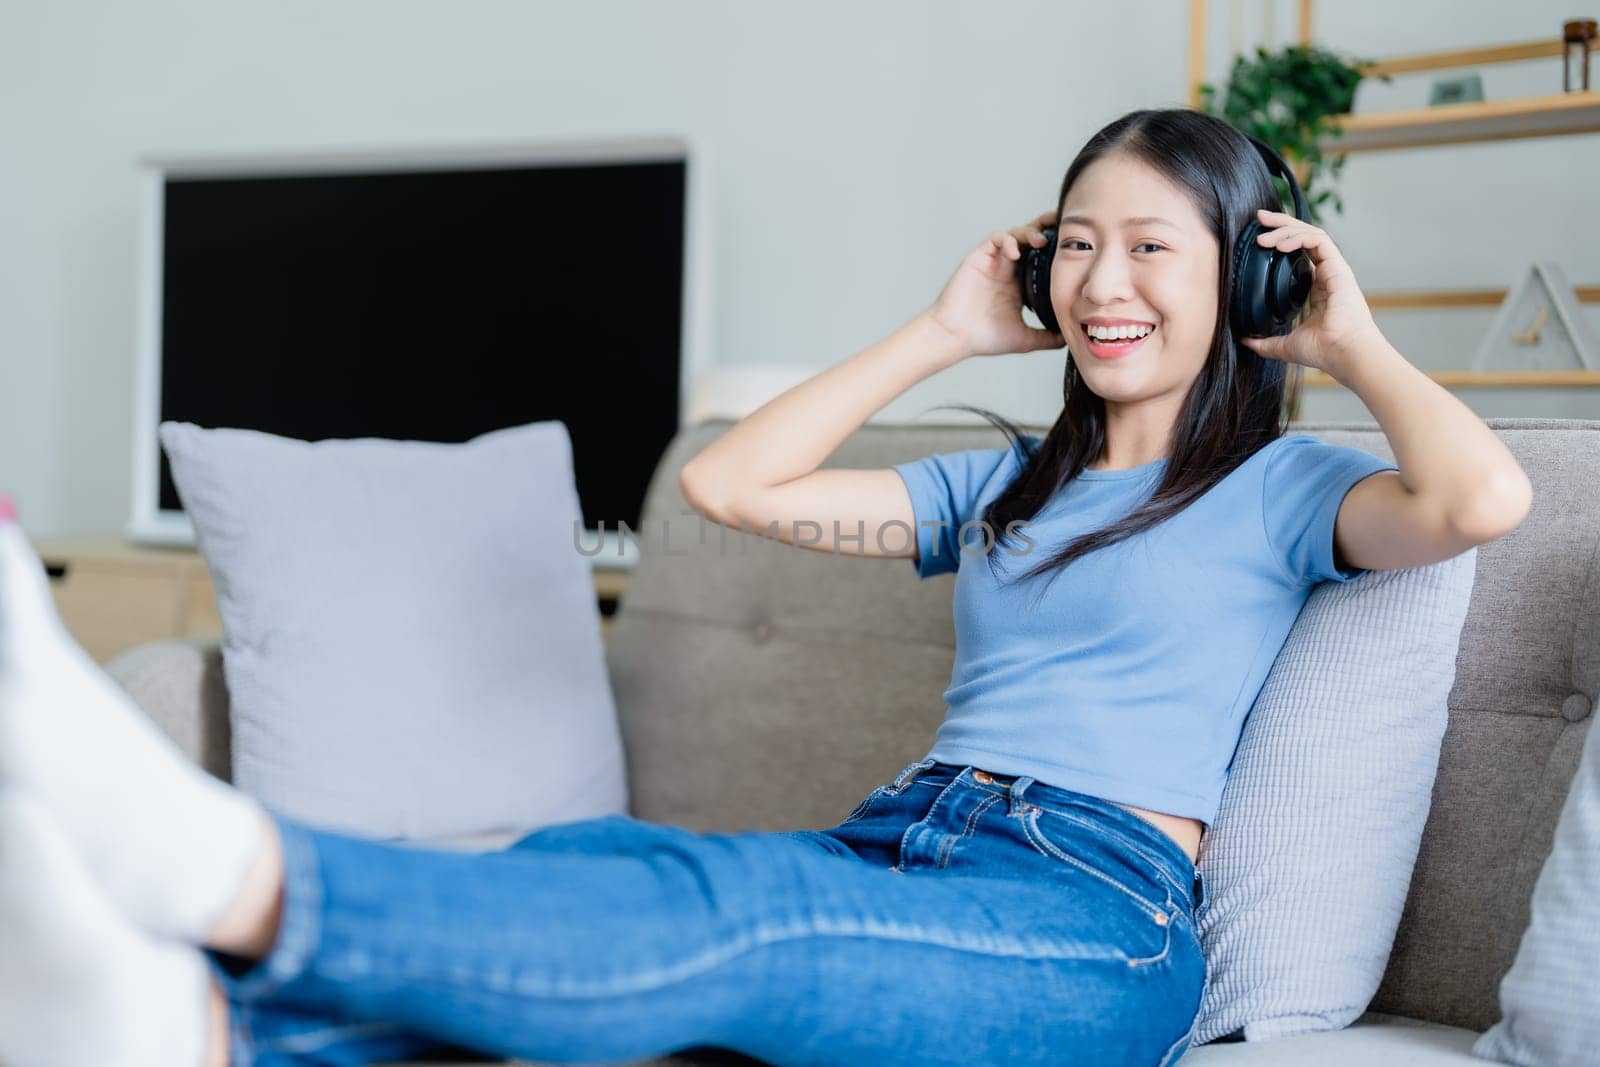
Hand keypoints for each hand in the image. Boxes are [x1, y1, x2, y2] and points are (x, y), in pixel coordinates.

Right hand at [926, 211, 1066, 358]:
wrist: (955, 337)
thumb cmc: (984, 338)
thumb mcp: (1025, 339)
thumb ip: (1047, 338)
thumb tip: (1070, 340)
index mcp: (1019, 283)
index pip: (1041, 258)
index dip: (1056, 249)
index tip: (1074, 247)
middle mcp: (1007, 269)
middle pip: (1030, 239)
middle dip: (1046, 229)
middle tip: (1062, 229)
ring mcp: (993, 262)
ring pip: (1015, 234)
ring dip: (1029, 232)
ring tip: (1041, 241)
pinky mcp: (978, 258)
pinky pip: (995, 239)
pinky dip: (1007, 240)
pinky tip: (1016, 253)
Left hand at [1239, 208, 1380, 374]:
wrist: (1344, 353)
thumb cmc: (1324, 350)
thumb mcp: (1284, 345)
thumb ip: (1265, 342)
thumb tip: (1245, 340)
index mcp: (1316, 287)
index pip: (1299, 253)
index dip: (1281, 240)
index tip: (1259, 237)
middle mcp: (1326, 274)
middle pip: (1304, 237)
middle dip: (1281, 224)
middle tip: (1258, 219)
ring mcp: (1334, 269)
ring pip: (1311, 234)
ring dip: (1285, 229)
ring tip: (1262, 234)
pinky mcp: (1339, 267)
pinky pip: (1319, 240)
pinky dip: (1298, 237)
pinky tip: (1280, 244)